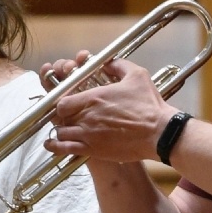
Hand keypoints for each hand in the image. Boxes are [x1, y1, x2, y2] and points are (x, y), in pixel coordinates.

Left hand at [42, 58, 175, 162]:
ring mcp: (88, 134)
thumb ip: (118, 65)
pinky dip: (56, 147)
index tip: (69, 102)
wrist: (159, 133)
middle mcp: (86, 116)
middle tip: (70, 116)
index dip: (62, 102)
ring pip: (61, 132)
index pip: (63, 100)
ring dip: (62, 130)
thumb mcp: (137, 75)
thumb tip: (107, 62)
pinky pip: (66, 149)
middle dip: (63, 116)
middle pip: (61, 116)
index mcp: (93, 97)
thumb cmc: (149, 105)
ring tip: (68, 129)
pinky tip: (52, 145)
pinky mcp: (93, 150)